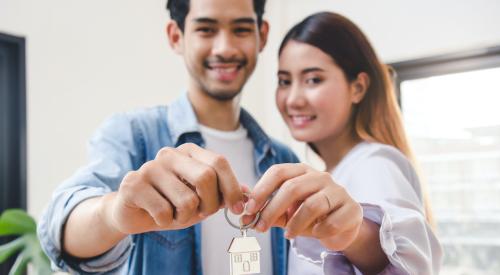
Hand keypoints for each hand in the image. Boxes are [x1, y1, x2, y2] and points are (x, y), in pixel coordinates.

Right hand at [105, 143, 245, 234]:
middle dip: (211, 204)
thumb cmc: (171, 204)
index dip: (232, 187)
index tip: (237, 209)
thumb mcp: (202, 199)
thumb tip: (248, 193)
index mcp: (189, 152)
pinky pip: (164, 211)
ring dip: (185, 217)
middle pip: (206, 177)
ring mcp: (150, 167)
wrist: (132, 212)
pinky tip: (157, 216)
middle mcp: (169, 154)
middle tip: (203, 214)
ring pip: (186, 200)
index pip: (219, 162)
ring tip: (174, 214)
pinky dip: (166, 221)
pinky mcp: (133, 183)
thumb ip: (224, 194)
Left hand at [244, 163, 362, 250]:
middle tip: (260, 227)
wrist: (342, 227)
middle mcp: (321, 176)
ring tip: (288, 235)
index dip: (261, 189)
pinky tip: (316, 233)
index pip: (278, 172)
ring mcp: (338, 191)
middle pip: (292, 188)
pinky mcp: (352, 208)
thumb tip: (244, 212)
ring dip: (295, 224)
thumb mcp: (286, 212)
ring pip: (311, 205)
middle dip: (272, 209)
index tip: (249, 209)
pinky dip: (319, 231)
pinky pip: (331, 222)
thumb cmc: (309, 216)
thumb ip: (267, 209)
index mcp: (302, 171)